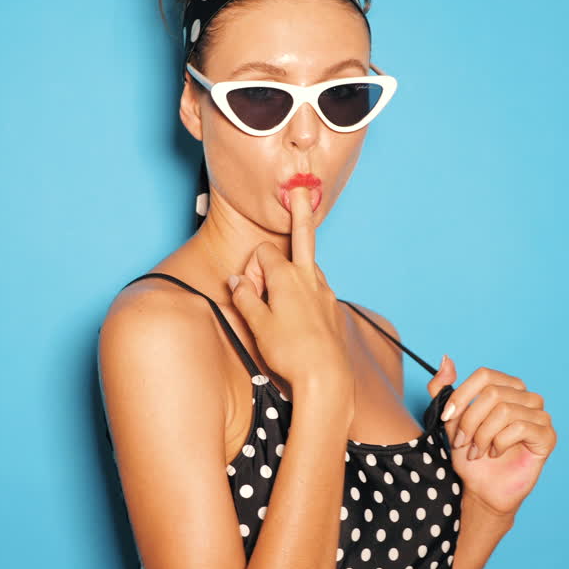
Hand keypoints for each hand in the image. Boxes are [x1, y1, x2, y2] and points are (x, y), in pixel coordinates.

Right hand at [227, 186, 354, 407]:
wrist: (326, 377)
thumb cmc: (290, 352)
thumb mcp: (257, 325)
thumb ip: (244, 298)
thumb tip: (235, 280)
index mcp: (288, 277)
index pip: (262, 253)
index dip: (251, 270)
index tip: (249, 293)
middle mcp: (310, 278)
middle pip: (303, 236)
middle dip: (299, 212)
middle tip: (300, 190)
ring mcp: (325, 292)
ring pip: (308, 266)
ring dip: (292, 270)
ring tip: (280, 291)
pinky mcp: (332, 308)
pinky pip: (316, 288)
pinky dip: (304, 289)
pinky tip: (296, 312)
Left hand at [426, 355, 555, 516]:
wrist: (482, 488)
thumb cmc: (469, 454)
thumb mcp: (449, 420)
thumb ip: (443, 389)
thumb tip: (445, 359)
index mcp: (506, 387)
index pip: (484, 375)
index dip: (463, 395)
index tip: (445, 418)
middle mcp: (527, 397)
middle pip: (493, 393)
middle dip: (470, 420)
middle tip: (462, 442)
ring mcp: (540, 415)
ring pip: (504, 411)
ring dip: (482, 434)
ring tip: (476, 451)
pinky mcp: (548, 436)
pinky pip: (520, 428)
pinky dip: (499, 442)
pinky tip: (495, 453)